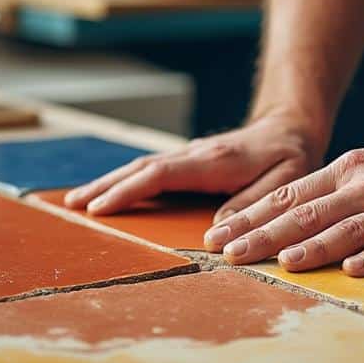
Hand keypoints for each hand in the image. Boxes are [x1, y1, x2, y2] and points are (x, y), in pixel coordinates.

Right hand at [64, 114, 326, 219]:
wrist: (290, 127)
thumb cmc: (290, 157)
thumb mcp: (284, 184)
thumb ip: (251, 207)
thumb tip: (215, 235)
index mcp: (213, 160)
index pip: (160, 174)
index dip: (129, 191)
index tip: (100, 207)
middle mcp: (194, 154)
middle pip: (140, 168)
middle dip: (105, 186)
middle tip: (73, 205)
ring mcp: (189, 155)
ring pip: (141, 167)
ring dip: (108, 183)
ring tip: (77, 201)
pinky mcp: (189, 160)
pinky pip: (150, 170)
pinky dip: (125, 180)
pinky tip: (109, 192)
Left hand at [203, 130, 363, 275]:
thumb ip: (338, 189)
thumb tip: (292, 215)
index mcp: (350, 170)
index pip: (289, 194)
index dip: (250, 215)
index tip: (216, 233)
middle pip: (307, 213)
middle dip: (263, 235)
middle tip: (227, 253)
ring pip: (346, 229)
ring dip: (312, 247)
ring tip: (280, 263)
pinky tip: (353, 272)